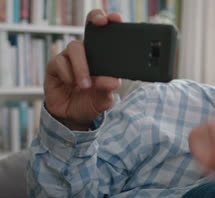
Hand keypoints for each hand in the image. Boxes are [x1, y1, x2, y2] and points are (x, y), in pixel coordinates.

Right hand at [44, 10, 122, 129]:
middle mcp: (86, 53)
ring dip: (82, 67)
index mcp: (102, 58)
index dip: (109, 22)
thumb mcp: (103, 99)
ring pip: (75, 48)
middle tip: (102, 24)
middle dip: (95, 20)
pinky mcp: (55, 66)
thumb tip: (113, 81)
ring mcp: (69, 58)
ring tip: (85, 85)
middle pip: (89, 28)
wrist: (72, 118)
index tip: (116, 19)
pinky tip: (71, 85)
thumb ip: (107, 89)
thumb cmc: (90, 103)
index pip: (106, 35)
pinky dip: (68, 74)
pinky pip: (60, 62)